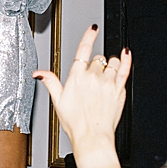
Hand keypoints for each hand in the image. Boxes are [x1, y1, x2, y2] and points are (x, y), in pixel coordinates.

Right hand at [35, 25, 130, 165]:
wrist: (92, 138)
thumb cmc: (75, 123)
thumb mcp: (58, 101)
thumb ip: (50, 82)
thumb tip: (39, 73)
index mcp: (77, 77)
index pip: (84, 49)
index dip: (89, 36)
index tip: (93, 29)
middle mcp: (93, 77)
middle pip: (98, 60)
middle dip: (96, 66)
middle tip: (92, 81)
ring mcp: (107, 83)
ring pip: (112, 63)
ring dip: (110, 66)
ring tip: (105, 78)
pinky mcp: (119, 90)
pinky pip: (125, 69)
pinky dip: (127, 59)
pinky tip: (126, 53)